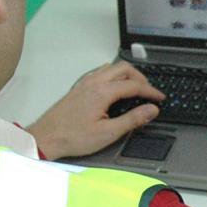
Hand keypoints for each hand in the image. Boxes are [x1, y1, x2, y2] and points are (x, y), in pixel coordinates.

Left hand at [27, 61, 164, 159]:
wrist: (46, 138)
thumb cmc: (72, 137)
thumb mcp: (108, 133)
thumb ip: (132, 120)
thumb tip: (151, 110)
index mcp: (102, 92)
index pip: (134, 85)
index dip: (151, 91)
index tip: (159, 98)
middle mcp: (93, 83)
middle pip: (124, 69)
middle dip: (141, 78)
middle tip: (149, 92)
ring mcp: (84, 83)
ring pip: (111, 68)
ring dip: (127, 75)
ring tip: (135, 88)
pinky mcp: (79, 87)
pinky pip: (100, 72)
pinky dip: (113, 76)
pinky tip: (114, 89)